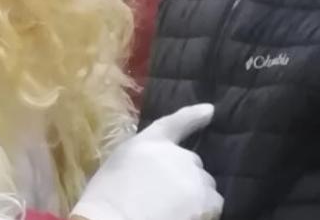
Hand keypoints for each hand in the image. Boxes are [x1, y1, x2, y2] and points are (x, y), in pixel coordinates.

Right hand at [72, 104, 222, 219]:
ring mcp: (195, 178)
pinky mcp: (206, 202)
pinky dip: (205, 213)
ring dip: (197, 195)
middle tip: (166, 197)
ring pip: (206, 186)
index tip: (209, 111)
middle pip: (193, 164)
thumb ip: (142, 160)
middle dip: (184, 177)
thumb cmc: (106, 197)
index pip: (177, 123)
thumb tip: (156, 172)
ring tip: (176, 211)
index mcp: (152, 142)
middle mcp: (179, 155)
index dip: (194, 116)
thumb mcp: (118, 165)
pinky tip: (187, 218)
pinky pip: (213, 206)